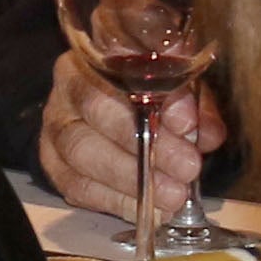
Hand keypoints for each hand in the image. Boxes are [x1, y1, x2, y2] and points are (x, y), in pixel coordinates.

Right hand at [36, 44, 216, 225]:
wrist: (111, 116)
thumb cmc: (150, 97)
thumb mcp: (179, 89)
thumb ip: (192, 104)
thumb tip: (208, 133)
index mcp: (101, 53)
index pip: (123, 64)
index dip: (157, 92)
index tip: (189, 121)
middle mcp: (70, 83)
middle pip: (97, 108)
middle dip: (147, 142)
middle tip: (187, 166)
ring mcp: (56, 124)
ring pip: (82, 150)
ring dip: (131, 177)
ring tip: (172, 195)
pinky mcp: (52, 163)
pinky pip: (77, 184)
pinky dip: (115, 200)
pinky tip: (146, 208)